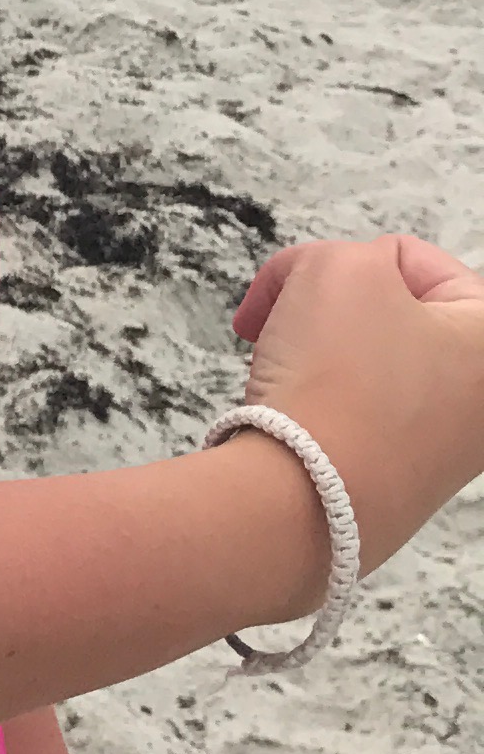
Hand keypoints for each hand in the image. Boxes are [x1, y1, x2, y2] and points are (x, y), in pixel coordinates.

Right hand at [231, 235, 483, 570]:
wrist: (300, 501)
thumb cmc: (337, 389)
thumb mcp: (339, 269)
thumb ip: (342, 253)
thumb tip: (325, 288)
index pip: (412, 260)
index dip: (350, 261)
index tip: (308, 286)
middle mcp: (481, 402)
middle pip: (389, 314)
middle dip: (327, 309)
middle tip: (292, 320)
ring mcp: (444, 446)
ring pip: (364, 362)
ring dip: (314, 352)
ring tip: (289, 372)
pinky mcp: (401, 477)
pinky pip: (351, 413)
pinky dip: (314, 402)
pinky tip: (293, 413)